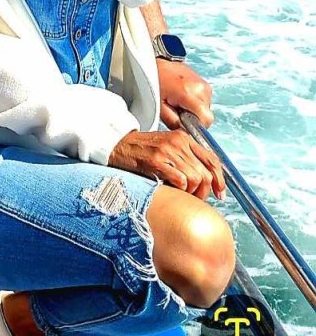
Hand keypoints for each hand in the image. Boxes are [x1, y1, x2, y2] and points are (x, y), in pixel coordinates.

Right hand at [108, 129, 225, 200]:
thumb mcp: (167, 147)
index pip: (212, 159)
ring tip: (181, 194)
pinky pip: (181, 180)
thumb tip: (206, 180)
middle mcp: (178, 142)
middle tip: (195, 197)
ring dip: (191, 192)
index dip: (219, 179)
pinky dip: (180, 189)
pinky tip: (171, 189)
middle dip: (204, 191)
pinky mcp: (156, 161)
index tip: (220, 193)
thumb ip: (185, 157)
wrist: (116, 145)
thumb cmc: (142, 151)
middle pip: (205, 172)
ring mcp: (167, 151)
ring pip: (195, 178)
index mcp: (183, 138)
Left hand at [157, 59, 213, 128]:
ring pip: (206, 108)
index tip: (186, 123)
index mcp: (189, 93)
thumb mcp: (160, 107)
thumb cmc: (155, 84)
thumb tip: (186, 133)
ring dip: (195, 109)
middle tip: (178, 109)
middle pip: (207, 115)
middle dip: (194, 117)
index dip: (197, 126)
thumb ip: (174, 122)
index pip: (206, 119)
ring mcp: (204, 84)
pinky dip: (196, 102)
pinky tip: (183, 96)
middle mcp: (201, 88)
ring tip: (179, 101)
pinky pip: (205, 100)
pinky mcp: (205, 83)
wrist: (157, 65)